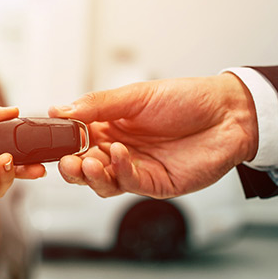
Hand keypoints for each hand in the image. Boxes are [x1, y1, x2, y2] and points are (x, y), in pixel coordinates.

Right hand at [49, 74, 257, 198]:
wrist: (229, 113)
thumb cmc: (186, 99)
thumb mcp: (136, 94)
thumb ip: (97, 104)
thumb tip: (59, 110)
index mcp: (110, 127)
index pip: (75, 140)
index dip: (60, 144)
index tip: (48, 141)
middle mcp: (119, 151)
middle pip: (84, 168)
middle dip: (70, 167)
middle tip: (66, 161)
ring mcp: (137, 170)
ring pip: (102, 183)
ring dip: (91, 175)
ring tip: (88, 162)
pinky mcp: (156, 184)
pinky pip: (130, 184)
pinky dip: (120, 172)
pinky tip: (119, 156)